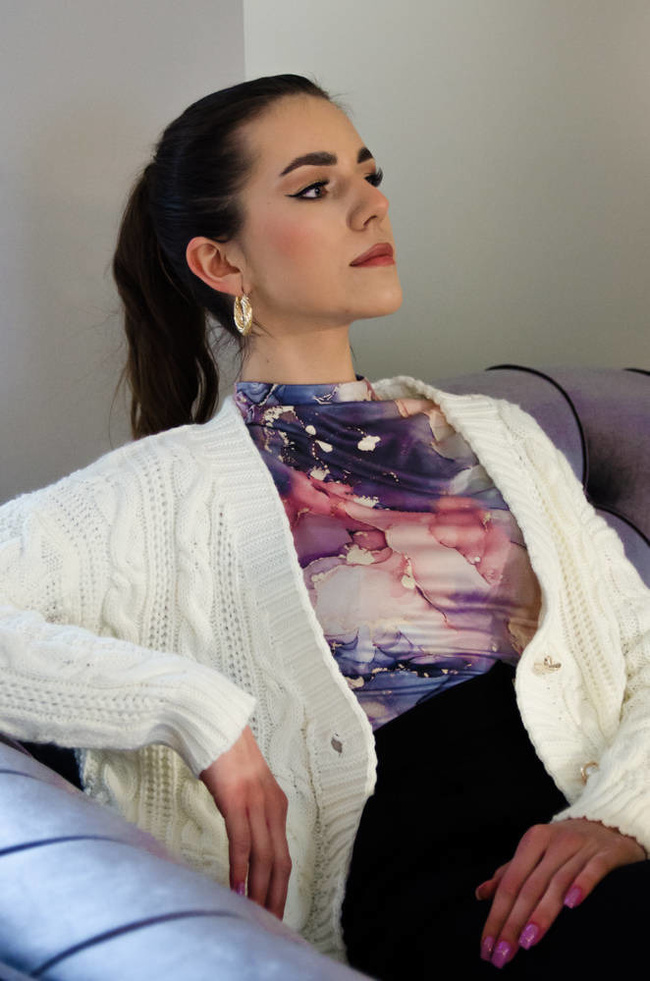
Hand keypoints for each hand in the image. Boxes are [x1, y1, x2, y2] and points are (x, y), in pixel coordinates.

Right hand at [200, 725, 291, 918]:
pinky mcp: (236, 798)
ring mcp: (255, 802)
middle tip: (270, 923)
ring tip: (255, 913)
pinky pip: (242, 839)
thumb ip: (247, 813)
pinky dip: (241, 866)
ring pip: (264, 856)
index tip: (273, 910)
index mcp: (276, 805)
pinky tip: (237, 886)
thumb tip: (243, 842)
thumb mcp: (243, 789)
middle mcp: (272, 806)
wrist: (214, 723)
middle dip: (276, 896)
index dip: (280, 887)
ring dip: (259, 889)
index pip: (284, 856)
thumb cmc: (224, 757)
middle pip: (280, 862)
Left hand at [475, 818, 644, 968]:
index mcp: (533, 840)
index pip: (510, 883)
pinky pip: (593, 870)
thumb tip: (480, 894)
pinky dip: (581, 885)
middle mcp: (554, 842)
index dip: (497, 915)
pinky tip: (572, 905)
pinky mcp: (605, 854)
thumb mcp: (535, 851)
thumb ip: (509, 874)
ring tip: (527, 940)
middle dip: (513, 922)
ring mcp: (580, 847)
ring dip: (542, 913)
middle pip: (530, 887)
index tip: (488, 945)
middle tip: (503, 953)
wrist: (609, 822)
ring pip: (557, 883)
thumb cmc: (565, 843)